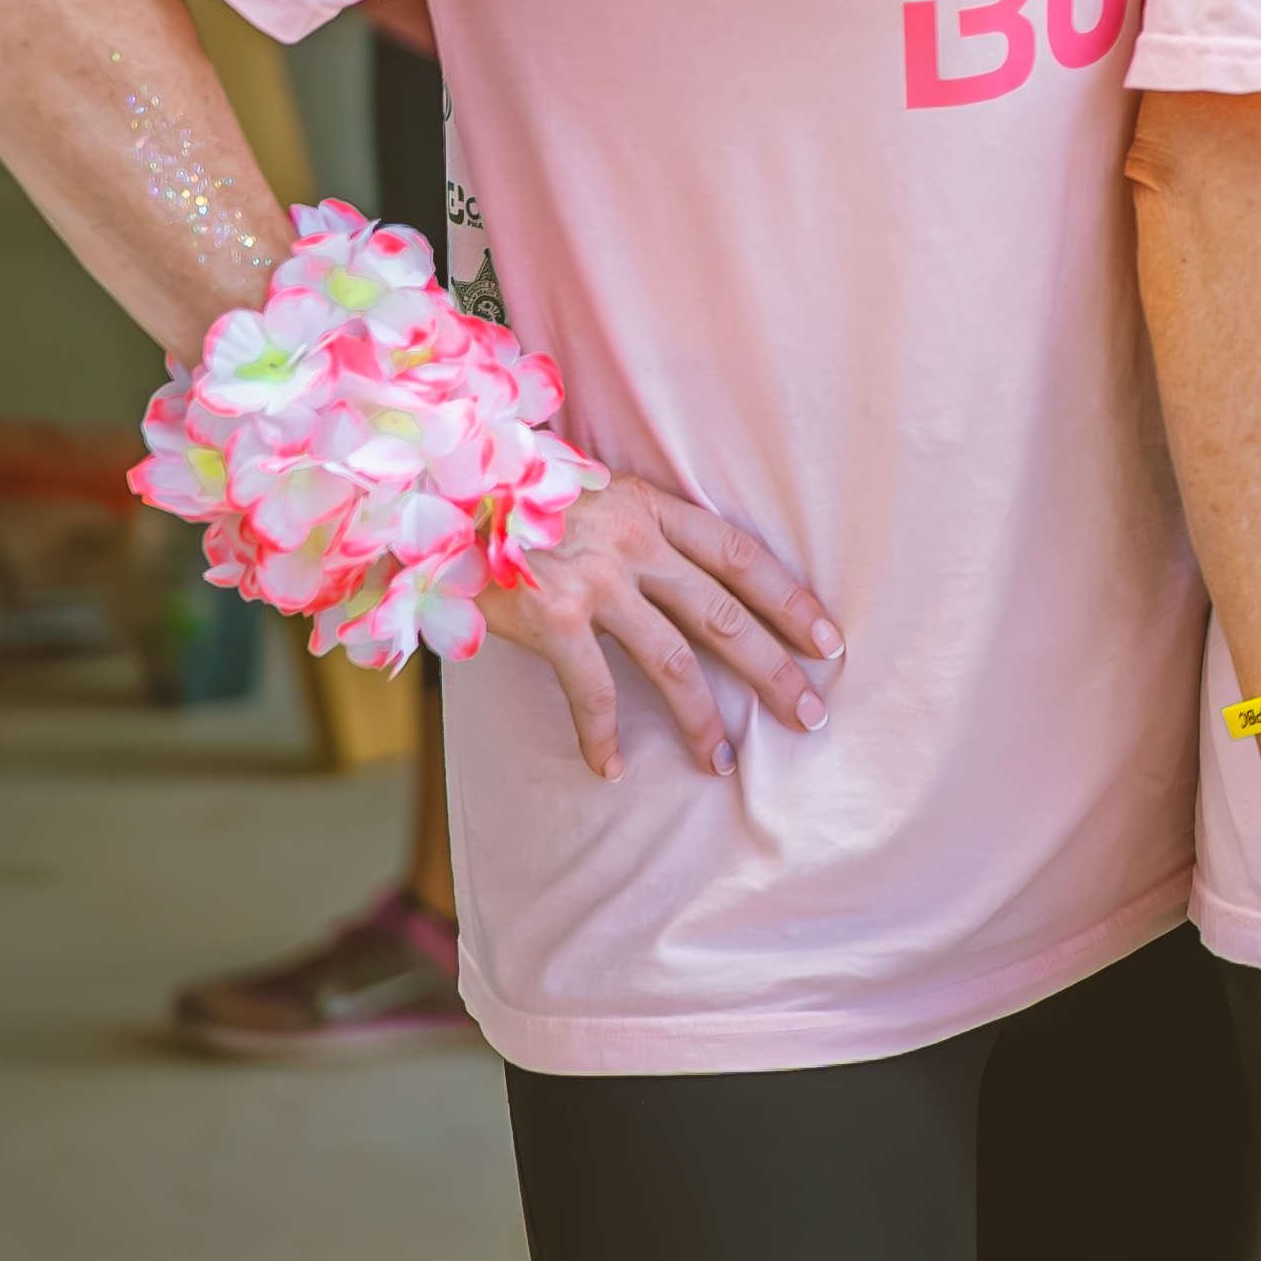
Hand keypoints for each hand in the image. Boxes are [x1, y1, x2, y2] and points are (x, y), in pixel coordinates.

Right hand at [479, 475, 840, 778]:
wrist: (432, 493)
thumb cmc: (508, 502)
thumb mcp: (588, 495)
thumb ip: (634, 530)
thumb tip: (680, 580)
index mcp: (649, 506)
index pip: (740, 556)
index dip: (789, 599)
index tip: (828, 639)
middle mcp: (633, 540)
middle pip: (725, 614)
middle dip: (775, 669)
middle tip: (811, 713)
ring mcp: (594, 578)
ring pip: (673, 661)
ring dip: (703, 720)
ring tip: (723, 763)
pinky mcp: (550, 616)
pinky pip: (592, 690)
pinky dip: (601, 735)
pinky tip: (610, 768)